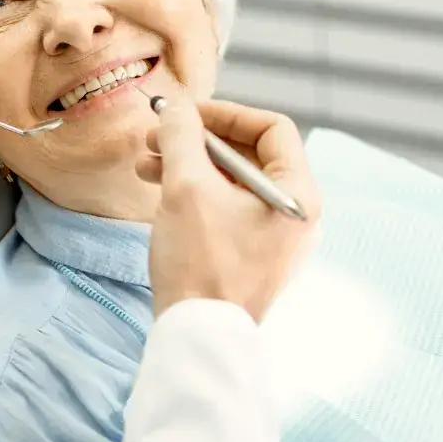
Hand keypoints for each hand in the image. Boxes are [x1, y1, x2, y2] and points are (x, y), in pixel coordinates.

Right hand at [136, 99, 320, 321]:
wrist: (197, 335)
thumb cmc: (200, 262)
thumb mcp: (186, 186)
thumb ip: (181, 135)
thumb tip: (175, 106)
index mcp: (298, 194)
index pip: (272, 128)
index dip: (226, 113)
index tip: (185, 113)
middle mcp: (295, 214)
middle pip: (248, 154)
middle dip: (197, 139)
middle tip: (155, 135)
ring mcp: (274, 238)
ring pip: (231, 181)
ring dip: (188, 164)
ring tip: (144, 164)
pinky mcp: (251, 255)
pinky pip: (226, 208)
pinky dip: (194, 193)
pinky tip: (157, 189)